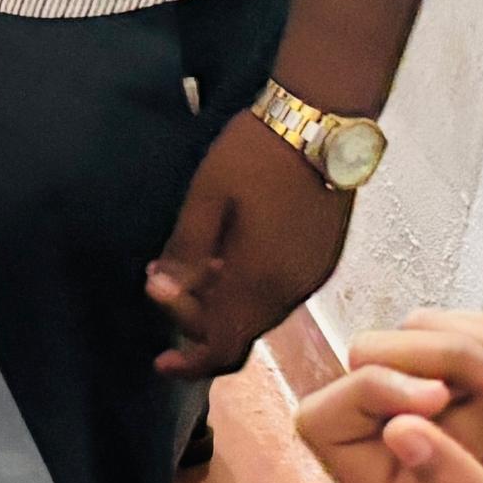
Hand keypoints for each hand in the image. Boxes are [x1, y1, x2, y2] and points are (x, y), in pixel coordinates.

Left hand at [145, 111, 359, 377]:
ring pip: (259, 312)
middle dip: (196, 322)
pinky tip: (222, 256)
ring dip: (220, 303)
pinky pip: (278, 292)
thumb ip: (186, 251)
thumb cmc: (257, 153)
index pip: (225, 347)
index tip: (159, 361)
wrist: (322, 120)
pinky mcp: (321, 257)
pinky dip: (245, 287)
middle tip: (159, 284)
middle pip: (241, 333)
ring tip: (185, 267)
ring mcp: (313, 274)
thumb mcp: (207, 196)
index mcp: (262, 280)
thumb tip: (162, 293)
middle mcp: (293, 289)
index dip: (191, 363)